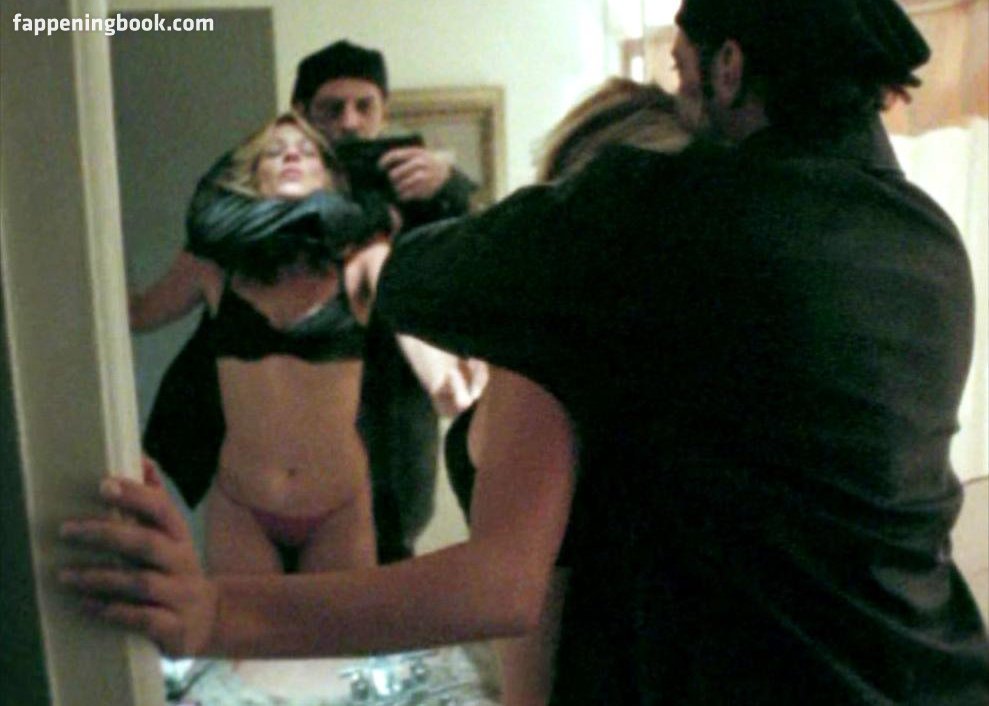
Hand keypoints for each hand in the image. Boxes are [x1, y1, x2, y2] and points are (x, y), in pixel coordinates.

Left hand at [59, 458, 217, 656]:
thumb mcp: (172, 535)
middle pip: (148, 543)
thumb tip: (143, 459)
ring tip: (66, 575)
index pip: (162, 509)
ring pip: (141, 583)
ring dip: (101, 578)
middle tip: (67, 530)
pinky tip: (88, 606)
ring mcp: (182, 595)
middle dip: (106, 534)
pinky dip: (114, 612)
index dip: (135, 496)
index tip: (102, 485)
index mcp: (180, 536)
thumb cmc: (177, 569)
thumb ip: (156, 499)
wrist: (209, 618)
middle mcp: (184, 562)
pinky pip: (144, 618)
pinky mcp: (175, 627)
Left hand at [380, 147, 452, 201]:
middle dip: (391, 178)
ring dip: (396, 188)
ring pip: (403, 184)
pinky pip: (410, 193)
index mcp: (416, 152)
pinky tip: (402, 195)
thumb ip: (404, 156)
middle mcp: (420, 163)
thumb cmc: (425, 160)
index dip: (384, 162)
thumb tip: (384, 165)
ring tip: (395, 189)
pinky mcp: (427, 187)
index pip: (394, 155)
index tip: (379, 167)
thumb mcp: (417, 153)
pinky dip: (404, 195)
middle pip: (397, 173)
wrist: (445, 168)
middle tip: (389, 180)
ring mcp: (424, 176)